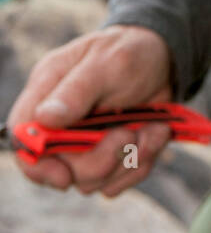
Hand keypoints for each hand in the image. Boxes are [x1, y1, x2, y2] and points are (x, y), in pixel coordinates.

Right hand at [6, 25, 174, 197]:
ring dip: (127, 159)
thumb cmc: (130, 51)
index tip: (64, 175)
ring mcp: (84, 144)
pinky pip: (118, 181)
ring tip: (149, 127)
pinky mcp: (109, 156)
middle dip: (100, 159)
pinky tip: (154, 133)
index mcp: (47, 92)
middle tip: (127, 134)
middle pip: (63, 168)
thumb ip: (77, 90)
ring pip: (92, 181)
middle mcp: (60, 123)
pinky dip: (141, 162)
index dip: (37, 163)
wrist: (164, 59)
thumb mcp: (109, 62)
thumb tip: (44, 118)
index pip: (23, 137)